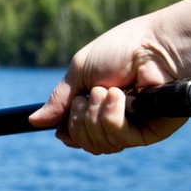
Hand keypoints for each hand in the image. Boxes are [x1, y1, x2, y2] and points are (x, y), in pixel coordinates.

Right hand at [28, 16, 187, 153]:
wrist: (157, 45)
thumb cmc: (122, 49)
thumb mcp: (80, 71)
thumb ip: (59, 99)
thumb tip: (34, 121)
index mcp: (98, 107)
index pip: (76, 136)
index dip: (68, 131)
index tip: (65, 118)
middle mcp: (115, 121)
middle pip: (83, 142)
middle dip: (79, 118)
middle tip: (92, 94)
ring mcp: (133, 128)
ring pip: (99, 144)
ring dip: (95, 115)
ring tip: (109, 91)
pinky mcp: (150, 133)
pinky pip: (118, 138)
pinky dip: (112, 116)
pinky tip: (121, 97)